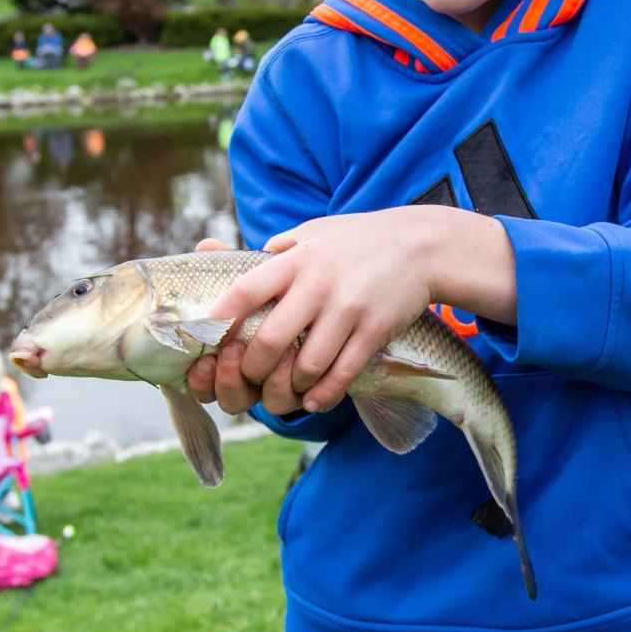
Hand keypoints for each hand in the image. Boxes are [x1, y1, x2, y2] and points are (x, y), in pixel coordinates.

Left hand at [187, 210, 516, 415]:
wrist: (422, 246)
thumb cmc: (360, 240)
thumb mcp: (314, 232)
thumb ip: (275, 249)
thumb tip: (227, 252)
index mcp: (297, 260)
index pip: (245, 291)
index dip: (220, 321)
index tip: (207, 340)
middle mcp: (318, 285)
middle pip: (269, 341)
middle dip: (252, 369)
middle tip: (251, 376)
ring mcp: (348, 310)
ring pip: (305, 365)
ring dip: (290, 387)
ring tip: (287, 389)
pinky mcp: (374, 331)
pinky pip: (342, 375)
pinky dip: (323, 395)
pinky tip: (315, 400)